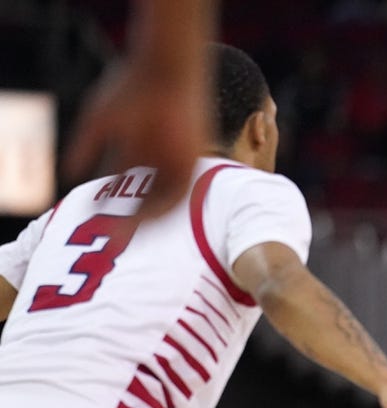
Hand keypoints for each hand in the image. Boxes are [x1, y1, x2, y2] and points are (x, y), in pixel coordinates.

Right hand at [64, 60, 208, 220]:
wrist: (167, 70)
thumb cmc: (130, 87)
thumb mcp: (100, 119)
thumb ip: (86, 147)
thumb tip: (71, 174)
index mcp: (140, 145)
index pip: (126, 181)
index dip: (112, 198)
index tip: (97, 212)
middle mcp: (160, 156)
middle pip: (145, 193)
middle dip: (130, 215)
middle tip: (114, 234)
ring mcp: (177, 158)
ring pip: (162, 196)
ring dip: (147, 217)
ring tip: (129, 232)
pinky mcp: (192, 158)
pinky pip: (180, 191)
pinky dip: (163, 206)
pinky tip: (147, 219)